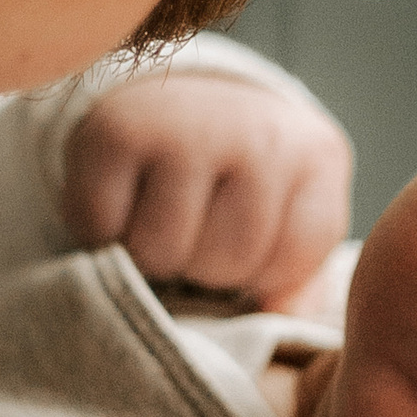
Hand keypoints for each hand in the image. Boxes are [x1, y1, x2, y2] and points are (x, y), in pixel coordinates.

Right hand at [61, 67, 350, 306]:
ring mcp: (187, 125)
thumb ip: (298, 281)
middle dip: (203, 267)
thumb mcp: (292, 218)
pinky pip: (101, 229)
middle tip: (195, 225)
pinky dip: (100, 232)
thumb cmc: (243, 181)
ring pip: (161, 253)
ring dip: (151, 255)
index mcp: (316, 157)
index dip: (260, 275)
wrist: (176, 97)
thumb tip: (280, 320)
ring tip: (159, 216)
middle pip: (225, 262)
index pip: (287, 265)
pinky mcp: (117, 130)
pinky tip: (122, 199)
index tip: (248, 239)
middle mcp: (258, 131)